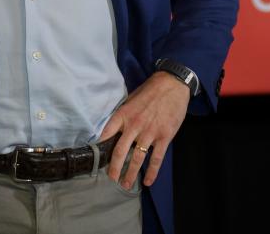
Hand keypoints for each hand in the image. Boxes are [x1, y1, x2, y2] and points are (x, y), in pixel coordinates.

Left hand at [100, 72, 190, 188]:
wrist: (172, 84)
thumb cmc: (151, 90)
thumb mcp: (131, 98)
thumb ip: (123, 114)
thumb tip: (116, 129)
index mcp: (124, 114)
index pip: (107, 133)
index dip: (100, 147)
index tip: (97, 157)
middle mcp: (134, 125)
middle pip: (120, 152)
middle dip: (114, 168)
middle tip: (111, 178)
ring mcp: (150, 132)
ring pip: (137, 158)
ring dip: (130, 174)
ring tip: (126, 185)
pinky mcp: (164, 136)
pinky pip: (156, 158)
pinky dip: (152, 171)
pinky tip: (148, 181)